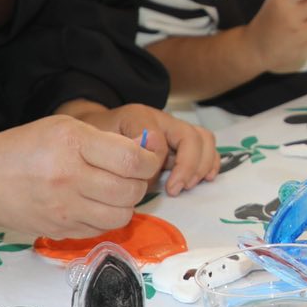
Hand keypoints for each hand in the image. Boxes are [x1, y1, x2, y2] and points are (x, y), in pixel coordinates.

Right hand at [0, 115, 164, 240]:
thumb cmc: (27, 147)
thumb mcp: (65, 127)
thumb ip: (104, 140)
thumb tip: (144, 154)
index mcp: (72, 144)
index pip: (131, 160)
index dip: (149, 161)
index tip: (146, 159)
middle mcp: (69, 178)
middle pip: (130, 191)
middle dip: (139, 183)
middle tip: (130, 175)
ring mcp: (64, 209)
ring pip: (121, 215)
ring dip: (126, 204)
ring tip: (114, 191)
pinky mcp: (60, 230)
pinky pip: (101, 229)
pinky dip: (106, 218)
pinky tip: (95, 203)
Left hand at [61, 101, 218, 194]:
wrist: (97, 129)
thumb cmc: (96, 138)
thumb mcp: (95, 142)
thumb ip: (116, 150)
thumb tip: (143, 163)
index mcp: (139, 116)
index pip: (158, 139)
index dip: (157, 162)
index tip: (151, 184)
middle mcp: (162, 119)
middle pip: (190, 136)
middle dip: (188, 165)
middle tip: (175, 189)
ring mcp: (174, 128)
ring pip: (203, 138)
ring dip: (201, 165)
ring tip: (188, 186)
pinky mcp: (182, 139)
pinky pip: (207, 144)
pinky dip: (210, 161)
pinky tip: (205, 179)